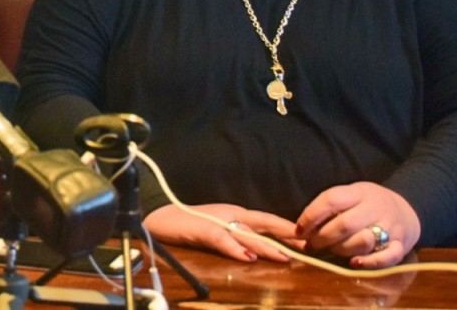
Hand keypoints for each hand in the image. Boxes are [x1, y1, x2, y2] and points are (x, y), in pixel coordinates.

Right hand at [143, 203, 300, 262]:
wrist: (160, 216)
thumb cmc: (189, 224)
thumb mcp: (220, 229)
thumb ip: (239, 236)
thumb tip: (262, 249)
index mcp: (237, 215)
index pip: (269, 221)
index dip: (289, 229)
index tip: (311, 238)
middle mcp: (232, 216)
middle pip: (264, 226)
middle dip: (287, 236)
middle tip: (310, 246)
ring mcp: (217, 222)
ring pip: (247, 235)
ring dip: (266, 246)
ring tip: (285, 257)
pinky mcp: (202, 230)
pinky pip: (221, 240)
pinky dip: (235, 249)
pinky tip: (247, 258)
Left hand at [295, 181, 420, 268]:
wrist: (406, 209)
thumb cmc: (367, 204)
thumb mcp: (350, 195)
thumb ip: (330, 207)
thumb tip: (300, 229)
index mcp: (359, 192)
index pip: (331, 200)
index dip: (311, 216)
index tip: (299, 230)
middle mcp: (375, 207)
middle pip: (344, 224)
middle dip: (322, 238)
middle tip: (311, 245)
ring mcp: (390, 227)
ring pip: (362, 241)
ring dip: (341, 250)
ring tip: (331, 251)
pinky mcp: (401, 245)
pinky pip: (387, 257)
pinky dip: (369, 262)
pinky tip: (354, 263)